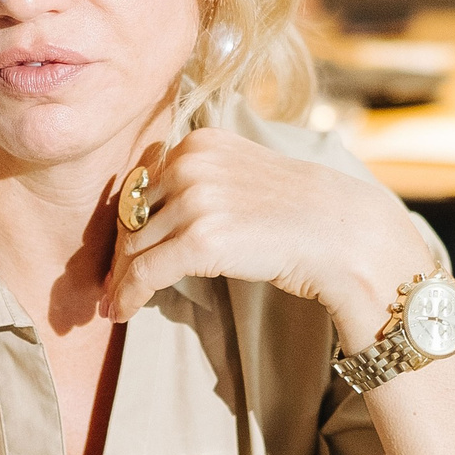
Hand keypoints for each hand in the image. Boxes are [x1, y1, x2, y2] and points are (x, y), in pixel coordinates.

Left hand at [103, 130, 434, 347]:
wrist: (341, 233)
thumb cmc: (297, 210)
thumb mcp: (242, 174)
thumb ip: (199, 180)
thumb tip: (148, 215)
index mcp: (198, 142)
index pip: (144, 182)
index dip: (132, 220)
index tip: (125, 246)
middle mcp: (191, 163)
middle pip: (134, 215)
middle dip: (124, 251)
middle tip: (113, 282)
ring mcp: (195, 200)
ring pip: (136, 246)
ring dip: (124, 278)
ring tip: (117, 301)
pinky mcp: (201, 240)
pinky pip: (146, 272)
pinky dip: (129, 295)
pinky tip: (123, 312)